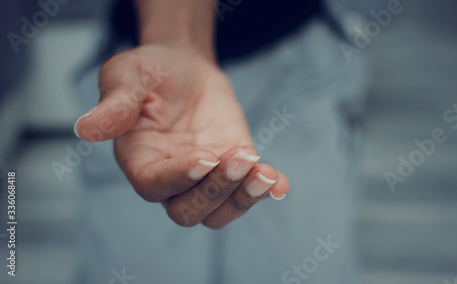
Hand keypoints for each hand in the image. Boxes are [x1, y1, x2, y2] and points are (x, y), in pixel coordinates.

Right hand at [74, 43, 289, 228]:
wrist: (184, 67)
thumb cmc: (151, 71)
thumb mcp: (127, 76)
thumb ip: (115, 104)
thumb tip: (85, 128)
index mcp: (139, 160)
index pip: (154, 186)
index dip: (180, 178)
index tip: (206, 157)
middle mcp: (171, 177)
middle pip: (189, 211)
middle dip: (217, 190)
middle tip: (241, 158)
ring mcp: (204, 176)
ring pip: (219, 212)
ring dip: (244, 197)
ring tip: (264, 173)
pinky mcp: (231, 166)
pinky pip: (247, 191)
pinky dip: (265, 191)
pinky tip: (279, 181)